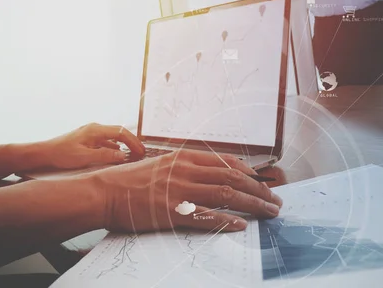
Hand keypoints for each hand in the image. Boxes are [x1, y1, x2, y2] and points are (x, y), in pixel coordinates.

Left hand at [42, 123, 144, 169]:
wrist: (45, 153)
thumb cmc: (62, 154)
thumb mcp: (85, 157)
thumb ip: (105, 156)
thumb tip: (123, 156)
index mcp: (96, 130)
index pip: (121, 132)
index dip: (133, 142)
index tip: (141, 151)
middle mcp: (95, 128)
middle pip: (119, 133)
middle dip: (131, 143)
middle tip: (141, 154)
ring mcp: (91, 133)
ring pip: (113, 138)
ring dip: (123, 146)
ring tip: (132, 156)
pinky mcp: (88, 140)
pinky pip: (106, 142)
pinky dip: (114, 149)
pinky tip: (117, 156)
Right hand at [92, 150, 282, 232]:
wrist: (106, 191)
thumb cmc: (133, 180)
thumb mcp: (163, 164)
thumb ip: (186, 168)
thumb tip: (210, 176)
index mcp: (185, 157)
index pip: (227, 162)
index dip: (250, 173)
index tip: (263, 183)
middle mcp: (186, 170)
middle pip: (233, 178)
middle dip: (259, 190)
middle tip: (275, 201)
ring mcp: (180, 190)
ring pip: (227, 195)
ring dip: (253, 204)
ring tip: (269, 212)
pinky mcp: (172, 211)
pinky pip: (206, 216)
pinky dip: (227, 220)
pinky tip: (241, 225)